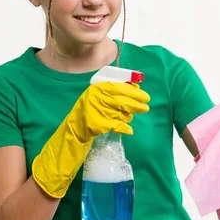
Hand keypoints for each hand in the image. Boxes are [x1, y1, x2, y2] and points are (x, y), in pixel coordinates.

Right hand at [32, 82, 149, 197]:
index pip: (119, 87)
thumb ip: (112, 93)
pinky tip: (129, 130)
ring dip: (129, 116)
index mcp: (97, 88)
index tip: (145, 96)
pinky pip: (117, 125)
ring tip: (130, 117)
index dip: (134, 92)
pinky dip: (125, 128)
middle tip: (146, 107)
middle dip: (137, 104)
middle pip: (122, 100)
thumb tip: (136, 90)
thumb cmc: (88, 113)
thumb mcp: (97, 98)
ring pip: (121, 112)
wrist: (73, 131)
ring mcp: (96, 111)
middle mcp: (96, 97)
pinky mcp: (98, 124)